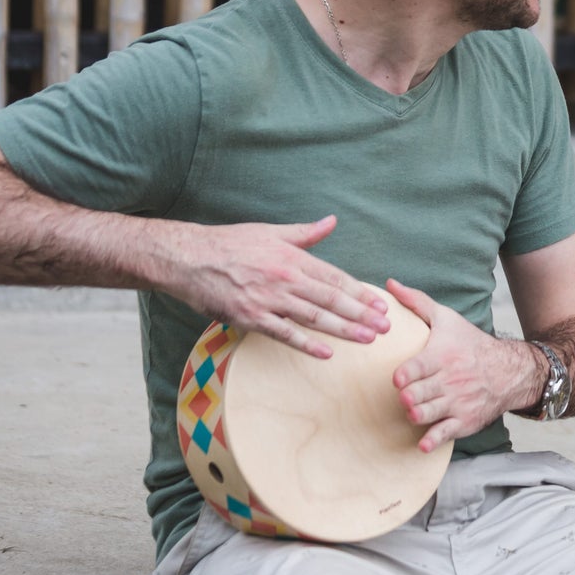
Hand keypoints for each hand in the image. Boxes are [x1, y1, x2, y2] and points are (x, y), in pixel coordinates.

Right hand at [164, 215, 389, 358]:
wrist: (188, 258)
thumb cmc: (231, 243)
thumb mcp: (271, 232)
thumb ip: (305, 233)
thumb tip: (332, 221)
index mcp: (293, 258)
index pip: (335, 277)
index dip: (361, 292)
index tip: (381, 304)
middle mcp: (285, 278)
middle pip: (331, 299)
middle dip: (361, 313)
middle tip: (386, 326)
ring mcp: (268, 299)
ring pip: (314, 316)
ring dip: (344, 329)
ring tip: (368, 338)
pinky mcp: (249, 317)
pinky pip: (283, 333)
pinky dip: (306, 343)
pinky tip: (327, 353)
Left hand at [386, 278, 537, 453]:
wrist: (509, 370)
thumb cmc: (471, 344)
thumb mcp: (447, 319)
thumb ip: (416, 303)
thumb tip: (390, 285)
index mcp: (442, 356)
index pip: (414, 370)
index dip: (402, 376)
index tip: (398, 378)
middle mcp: (449, 380)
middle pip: (416, 395)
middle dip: (407, 397)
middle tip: (406, 395)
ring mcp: (457, 402)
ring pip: (425, 414)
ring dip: (415, 415)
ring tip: (414, 410)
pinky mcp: (464, 421)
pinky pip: (444, 434)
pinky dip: (431, 440)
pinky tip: (423, 442)